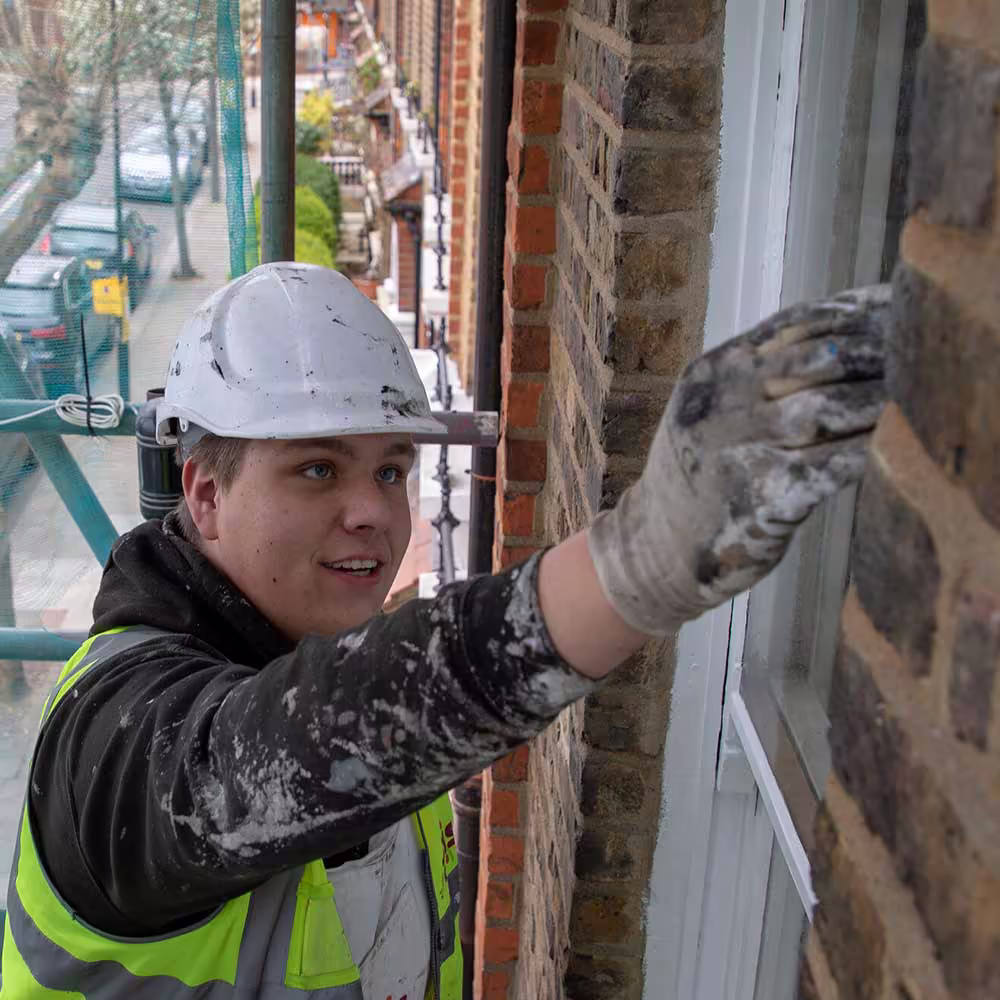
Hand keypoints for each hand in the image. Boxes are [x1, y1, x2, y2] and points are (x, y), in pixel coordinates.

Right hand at [587, 285, 890, 636]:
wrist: (653, 550)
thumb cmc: (699, 479)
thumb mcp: (714, 410)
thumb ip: (762, 376)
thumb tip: (846, 340)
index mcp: (713, 373)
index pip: (795, 325)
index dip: (853, 315)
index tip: (898, 311)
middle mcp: (720, 405)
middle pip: (816, 359)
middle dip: (876, 352)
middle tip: (918, 355)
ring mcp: (735, 451)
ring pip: (824, 408)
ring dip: (877, 401)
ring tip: (917, 397)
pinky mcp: (757, 500)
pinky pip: (825, 468)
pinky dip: (863, 453)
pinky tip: (890, 446)